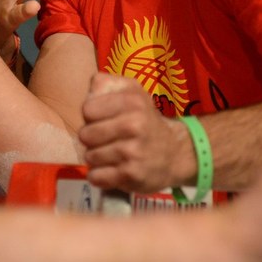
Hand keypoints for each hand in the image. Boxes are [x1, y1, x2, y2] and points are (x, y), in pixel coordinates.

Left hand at [78, 73, 192, 191]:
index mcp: (132, 101)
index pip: (88, 110)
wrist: (175, 153)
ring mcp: (132, 152)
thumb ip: (106, 84)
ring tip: (111, 154)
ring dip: (96, 158)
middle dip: (91, 139)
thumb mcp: (131, 91)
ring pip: (89, 156)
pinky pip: (96, 177)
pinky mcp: (131, 175)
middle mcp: (134, 125)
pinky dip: (99, 176)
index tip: (103, 119)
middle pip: (85, 135)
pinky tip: (111, 170)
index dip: (91, 116)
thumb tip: (90, 90)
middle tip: (107, 139)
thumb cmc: (144, 119)